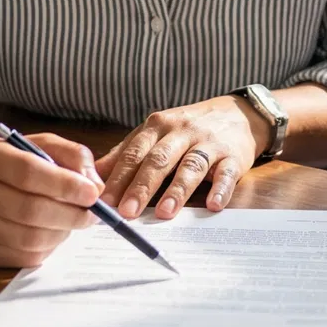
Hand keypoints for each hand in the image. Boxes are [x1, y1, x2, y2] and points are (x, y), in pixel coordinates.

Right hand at [0, 133, 100, 267]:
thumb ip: (71, 156)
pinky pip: (23, 258)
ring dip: (62, 233)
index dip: (65, 185)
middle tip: (93, 214)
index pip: (28, 172)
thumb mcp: (40, 144)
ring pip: (28, 239)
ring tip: (73, 222)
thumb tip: (95, 186)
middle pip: (29, 210)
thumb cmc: (12, 162)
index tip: (92, 193)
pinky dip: (48, 248)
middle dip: (70, 215)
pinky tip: (53, 233)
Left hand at [99, 96, 266, 219]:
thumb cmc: (187, 130)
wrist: (237, 114)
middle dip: (142, 186)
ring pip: (191, 165)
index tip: (103, 202)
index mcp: (157, 126)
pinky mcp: (233, 155)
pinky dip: (220, 188)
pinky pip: (226, 172)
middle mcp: (182, 131)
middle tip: (127, 212)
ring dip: (177, 189)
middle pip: (159, 159)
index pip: (134, 153)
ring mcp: (209, 142)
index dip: (118, 178)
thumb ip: (125, 155)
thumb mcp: (154, 135)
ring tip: (165, 212)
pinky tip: (213, 205)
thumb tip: (90, 178)